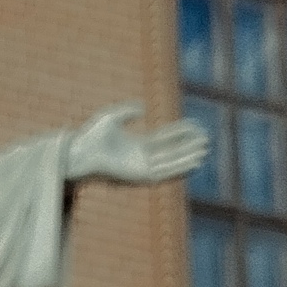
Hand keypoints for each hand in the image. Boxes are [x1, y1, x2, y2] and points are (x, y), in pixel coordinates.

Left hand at [66, 101, 208, 186]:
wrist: (80, 153)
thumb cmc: (91, 137)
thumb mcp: (112, 117)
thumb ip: (128, 111)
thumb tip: (144, 108)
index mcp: (137, 145)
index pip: (165, 139)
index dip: (181, 133)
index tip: (196, 126)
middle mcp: (142, 158)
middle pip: (171, 152)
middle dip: (188, 146)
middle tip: (205, 139)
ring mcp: (141, 169)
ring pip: (171, 164)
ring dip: (187, 159)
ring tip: (204, 151)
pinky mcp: (140, 178)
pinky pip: (164, 174)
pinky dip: (179, 169)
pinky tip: (192, 163)